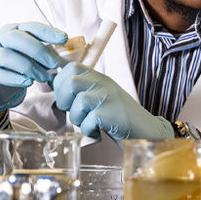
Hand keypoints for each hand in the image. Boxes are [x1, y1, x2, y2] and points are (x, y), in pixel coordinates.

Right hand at [0, 22, 67, 111]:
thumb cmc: (19, 65)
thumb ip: (45, 52)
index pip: (31, 27)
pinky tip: (28, 82)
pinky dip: (14, 78)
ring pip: (6, 56)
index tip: (65, 39)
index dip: (47, 32)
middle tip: (55, 63)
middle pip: (15, 38)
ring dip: (28, 67)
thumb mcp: (32, 56)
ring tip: (44, 77)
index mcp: (13, 30)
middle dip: (38, 50)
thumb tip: (64, 54)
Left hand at [53, 63, 173, 142]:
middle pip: (70, 81)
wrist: (145, 129)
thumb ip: (82, 89)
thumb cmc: (119, 116)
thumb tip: (55, 86)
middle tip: (73, 111)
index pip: (71, 67)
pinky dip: (88, 130)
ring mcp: (109, 98)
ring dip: (77, 118)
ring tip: (88, 123)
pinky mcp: (112, 114)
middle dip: (64, 100)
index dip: (60, 83)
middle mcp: (104, 84)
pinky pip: (88, 121)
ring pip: (78, 102)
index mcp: (99, 78)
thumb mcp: (101, 96)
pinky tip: (97, 132)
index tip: (66, 98)